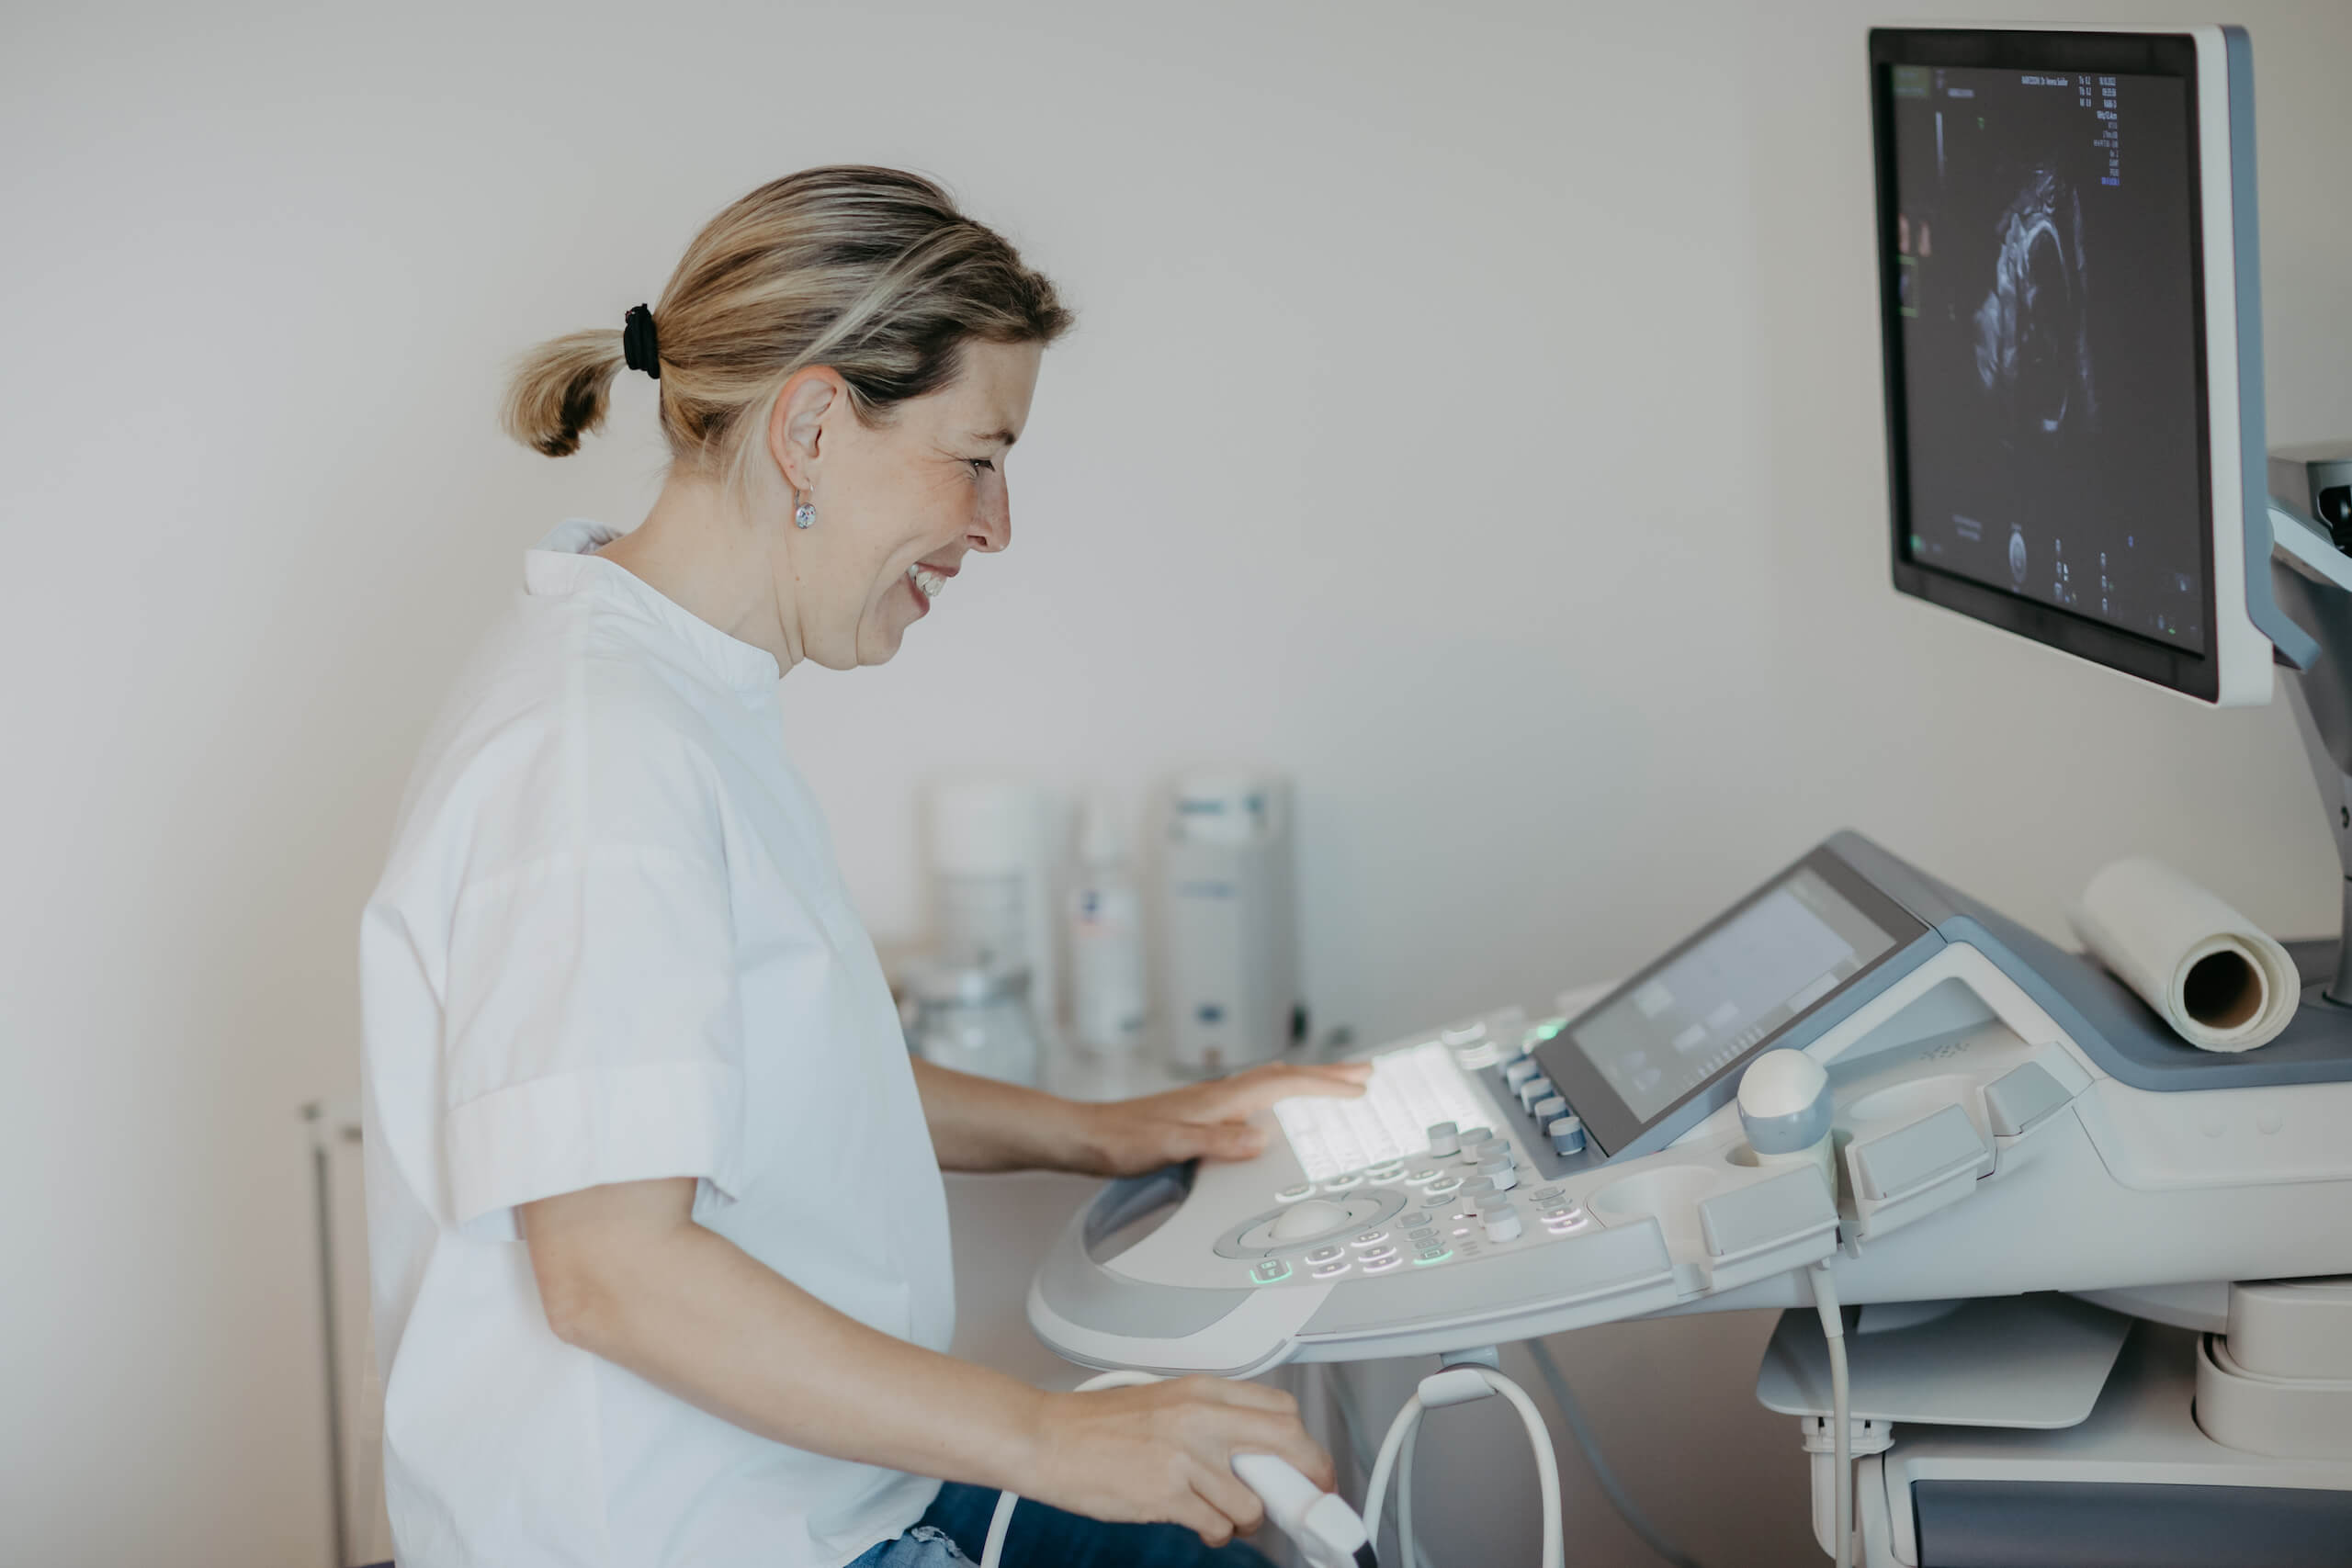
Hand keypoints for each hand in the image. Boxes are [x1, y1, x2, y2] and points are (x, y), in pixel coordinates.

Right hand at [1024, 1376, 1337, 1546]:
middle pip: (1286, 1443)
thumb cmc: (1096, 1426)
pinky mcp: (1168, 1494)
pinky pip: (1218, 1525)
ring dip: (1248, 1519)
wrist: (1047, 1439)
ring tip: (1226, 1517)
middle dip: (1305, 1479)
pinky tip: (1200, 1525)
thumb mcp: (1164, 1402)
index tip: (1310, 1466)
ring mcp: (1186, 1457)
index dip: (1305, 1444)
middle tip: (1301, 1499)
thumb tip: (1252, 1451)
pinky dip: (1217, 1533)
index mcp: (1201, 1390)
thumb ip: (1209, 1419)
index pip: (1280, 1409)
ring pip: (1253, 1501)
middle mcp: (1200, 1417)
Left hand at [1070, 1061, 1371, 1176]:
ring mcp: (1209, 1102)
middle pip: (1284, 1076)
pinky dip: (1279, 1093)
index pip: (1282, 1086)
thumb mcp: (1169, 1147)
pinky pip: (1254, 1096)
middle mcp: (1218, 1095)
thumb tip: (1259, 1139)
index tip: (1357, 1088)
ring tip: (1333, 1082)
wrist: (1084, 1135)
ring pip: (1270, 1083)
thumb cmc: (1120, 1141)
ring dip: (1306, 1081)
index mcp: (1218, 1100)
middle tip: (1365, 1073)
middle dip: (1326, 1075)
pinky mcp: (1199, 1112)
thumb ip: (1215, 1143)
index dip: (1323, 1086)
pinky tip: (1275, 1106)